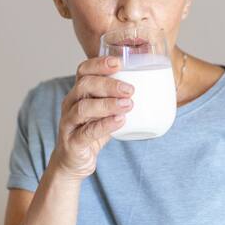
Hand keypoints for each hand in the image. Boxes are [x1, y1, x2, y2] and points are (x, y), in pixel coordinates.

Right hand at [48, 56, 133, 180]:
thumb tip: (155, 85)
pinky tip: (120, 121)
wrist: (75, 161)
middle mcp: (70, 104)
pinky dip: (104, 125)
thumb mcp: (105, 111)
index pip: (84, 70)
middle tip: (130, 89)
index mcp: (79, 92)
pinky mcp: (72, 142)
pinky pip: (86, 132)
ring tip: (128, 105)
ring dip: (107, 104)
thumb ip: (119, 98)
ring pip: (83, 108)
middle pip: (84, 85)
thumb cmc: (93, 131)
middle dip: (108, 84)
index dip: (99, 64)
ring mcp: (69, 123)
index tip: (119, 63)